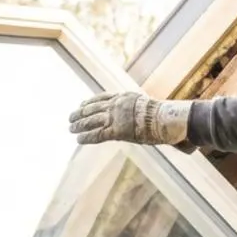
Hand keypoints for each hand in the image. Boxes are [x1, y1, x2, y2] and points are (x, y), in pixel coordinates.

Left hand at [68, 91, 191, 145]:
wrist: (165, 118)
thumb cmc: (163, 115)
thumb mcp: (149, 107)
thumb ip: (141, 111)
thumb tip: (144, 116)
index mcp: (124, 97)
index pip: (102, 98)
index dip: (90, 102)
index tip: (82, 104)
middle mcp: (116, 105)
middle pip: (93, 108)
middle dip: (80, 113)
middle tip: (71, 117)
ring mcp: (115, 117)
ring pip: (91, 120)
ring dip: (79, 124)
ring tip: (71, 128)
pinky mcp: (115, 131)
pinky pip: (97, 134)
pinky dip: (86, 137)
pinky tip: (78, 140)